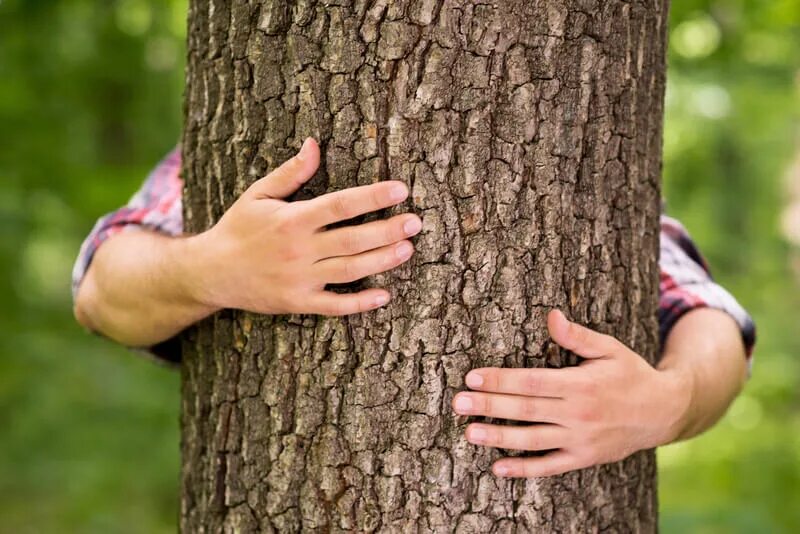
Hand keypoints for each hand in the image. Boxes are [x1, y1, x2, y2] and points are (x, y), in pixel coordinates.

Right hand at [191, 137, 421, 315]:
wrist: (211, 272)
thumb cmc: (237, 228)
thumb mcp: (258, 194)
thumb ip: (291, 172)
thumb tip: (315, 144)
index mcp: (292, 219)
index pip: (341, 205)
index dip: (373, 197)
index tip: (401, 190)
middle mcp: (299, 250)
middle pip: (353, 239)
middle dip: (387, 230)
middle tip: (416, 222)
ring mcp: (300, 279)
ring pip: (350, 270)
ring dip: (382, 260)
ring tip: (408, 249)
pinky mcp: (298, 302)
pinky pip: (334, 306)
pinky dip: (360, 303)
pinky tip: (384, 295)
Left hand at [451, 309, 691, 477]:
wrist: (664, 411)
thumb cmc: (630, 373)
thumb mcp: (609, 349)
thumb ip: (577, 336)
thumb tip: (551, 315)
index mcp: (581, 384)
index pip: (532, 382)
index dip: (501, 380)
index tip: (473, 377)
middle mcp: (579, 414)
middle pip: (526, 410)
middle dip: (490, 406)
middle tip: (458, 403)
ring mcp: (581, 439)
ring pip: (533, 440)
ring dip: (499, 438)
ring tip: (470, 433)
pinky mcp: (584, 457)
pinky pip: (550, 467)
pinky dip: (525, 470)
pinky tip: (499, 468)